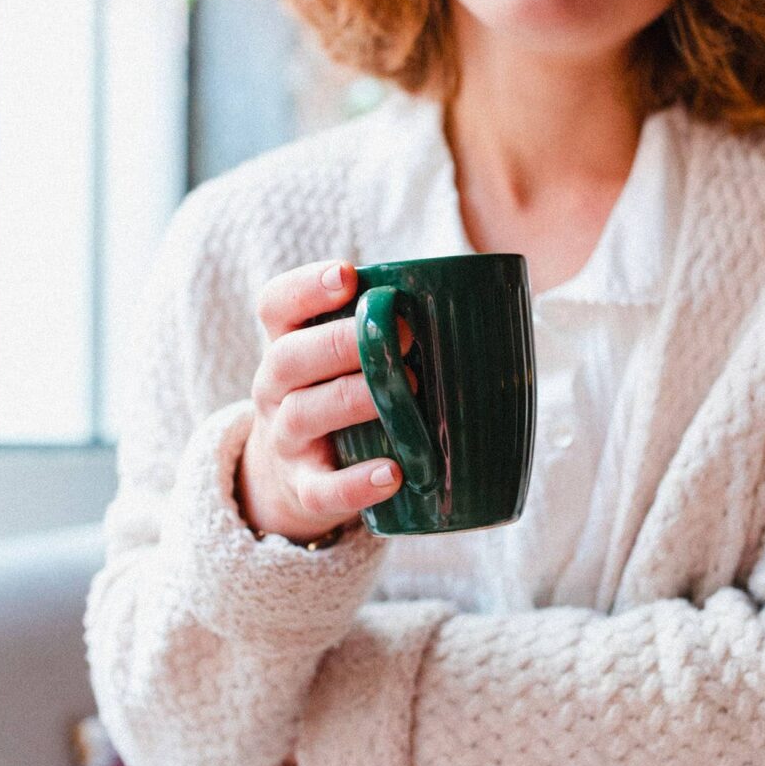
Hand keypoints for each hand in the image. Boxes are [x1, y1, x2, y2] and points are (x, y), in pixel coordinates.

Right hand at [235, 259, 412, 545]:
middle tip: (404, 333)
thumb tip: (489, 304)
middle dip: (341, 342)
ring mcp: (286, 441)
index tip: (348, 275)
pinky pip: (322, 489)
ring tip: (409, 390)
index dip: (305, 287)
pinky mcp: (304, 489)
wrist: (295, 477)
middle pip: (288, 357)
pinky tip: (394, 473)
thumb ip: (386, 333)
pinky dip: (357, 484)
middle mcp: (275, 388)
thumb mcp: (342, 363)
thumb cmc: (339, 398)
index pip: (276, 305)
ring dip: (354, 399)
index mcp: (287, 345)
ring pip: (303, 414)